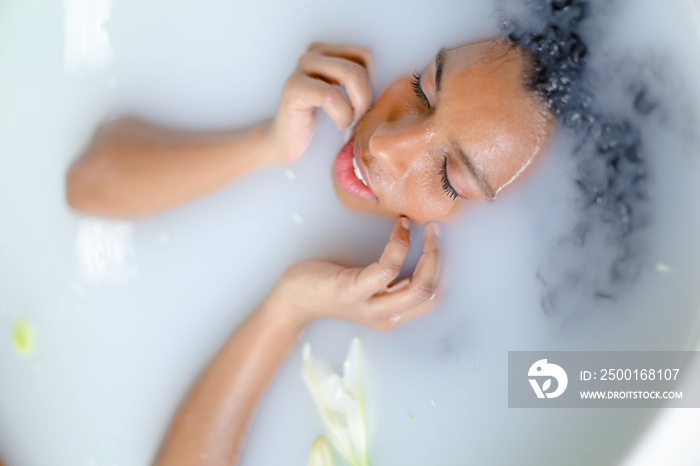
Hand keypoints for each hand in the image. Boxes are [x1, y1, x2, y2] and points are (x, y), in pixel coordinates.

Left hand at [265, 218, 440, 331]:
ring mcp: (369, 307)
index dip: (442, 271)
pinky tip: (399, 227)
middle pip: (429, 293)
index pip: (432, 299)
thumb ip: (391, 282)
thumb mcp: (368, 288)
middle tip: (434, 231)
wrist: (294, 298)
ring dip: (428, 252)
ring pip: (416, 286)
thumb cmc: (330, 287)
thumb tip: (418, 255)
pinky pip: (387, 268)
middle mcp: (385, 317)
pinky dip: (399, 244)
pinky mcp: (353, 291)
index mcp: (391, 316)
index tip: (437, 244)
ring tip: (423, 227)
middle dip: (438, 259)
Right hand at [266, 42, 372, 163]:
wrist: (289, 142)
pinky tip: (339, 124)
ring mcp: (302, 67)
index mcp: (328, 52)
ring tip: (351, 122)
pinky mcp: (294, 87)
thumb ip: (362, 86)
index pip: (366, 56)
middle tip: (361, 118)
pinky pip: (330, 95)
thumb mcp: (347, 99)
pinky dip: (342, 114)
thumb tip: (394, 84)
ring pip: (351, 74)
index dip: (374, 83)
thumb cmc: (321, 122)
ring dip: (358, 105)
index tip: (368, 106)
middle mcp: (314, 53)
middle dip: (367, 97)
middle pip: (362, 65)